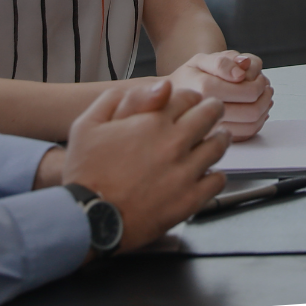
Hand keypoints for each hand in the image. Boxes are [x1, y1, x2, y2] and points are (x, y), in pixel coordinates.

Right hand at [62, 79, 229, 252]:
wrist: (88, 217)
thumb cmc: (86, 172)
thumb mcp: (88, 124)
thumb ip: (120, 98)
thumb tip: (160, 88)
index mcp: (153, 122)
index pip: (189, 97)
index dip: (190, 98)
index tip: (189, 104)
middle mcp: (174, 144)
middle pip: (210, 115)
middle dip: (212, 110)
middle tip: (211, 113)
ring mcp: (185, 173)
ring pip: (219, 146)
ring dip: (219, 138)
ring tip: (215, 139)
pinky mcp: (190, 200)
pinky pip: (218, 180)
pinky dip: (215, 174)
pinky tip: (206, 173)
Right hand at [166, 50, 272, 138]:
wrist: (168, 100)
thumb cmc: (189, 78)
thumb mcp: (201, 60)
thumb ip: (223, 62)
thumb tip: (241, 72)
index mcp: (205, 89)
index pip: (248, 92)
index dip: (260, 83)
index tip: (258, 77)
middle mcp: (207, 114)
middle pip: (253, 111)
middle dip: (264, 96)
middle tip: (263, 86)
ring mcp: (211, 131)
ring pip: (252, 125)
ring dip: (263, 109)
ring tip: (260, 96)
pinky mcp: (215, 141)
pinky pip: (245, 135)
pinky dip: (256, 122)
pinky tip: (252, 108)